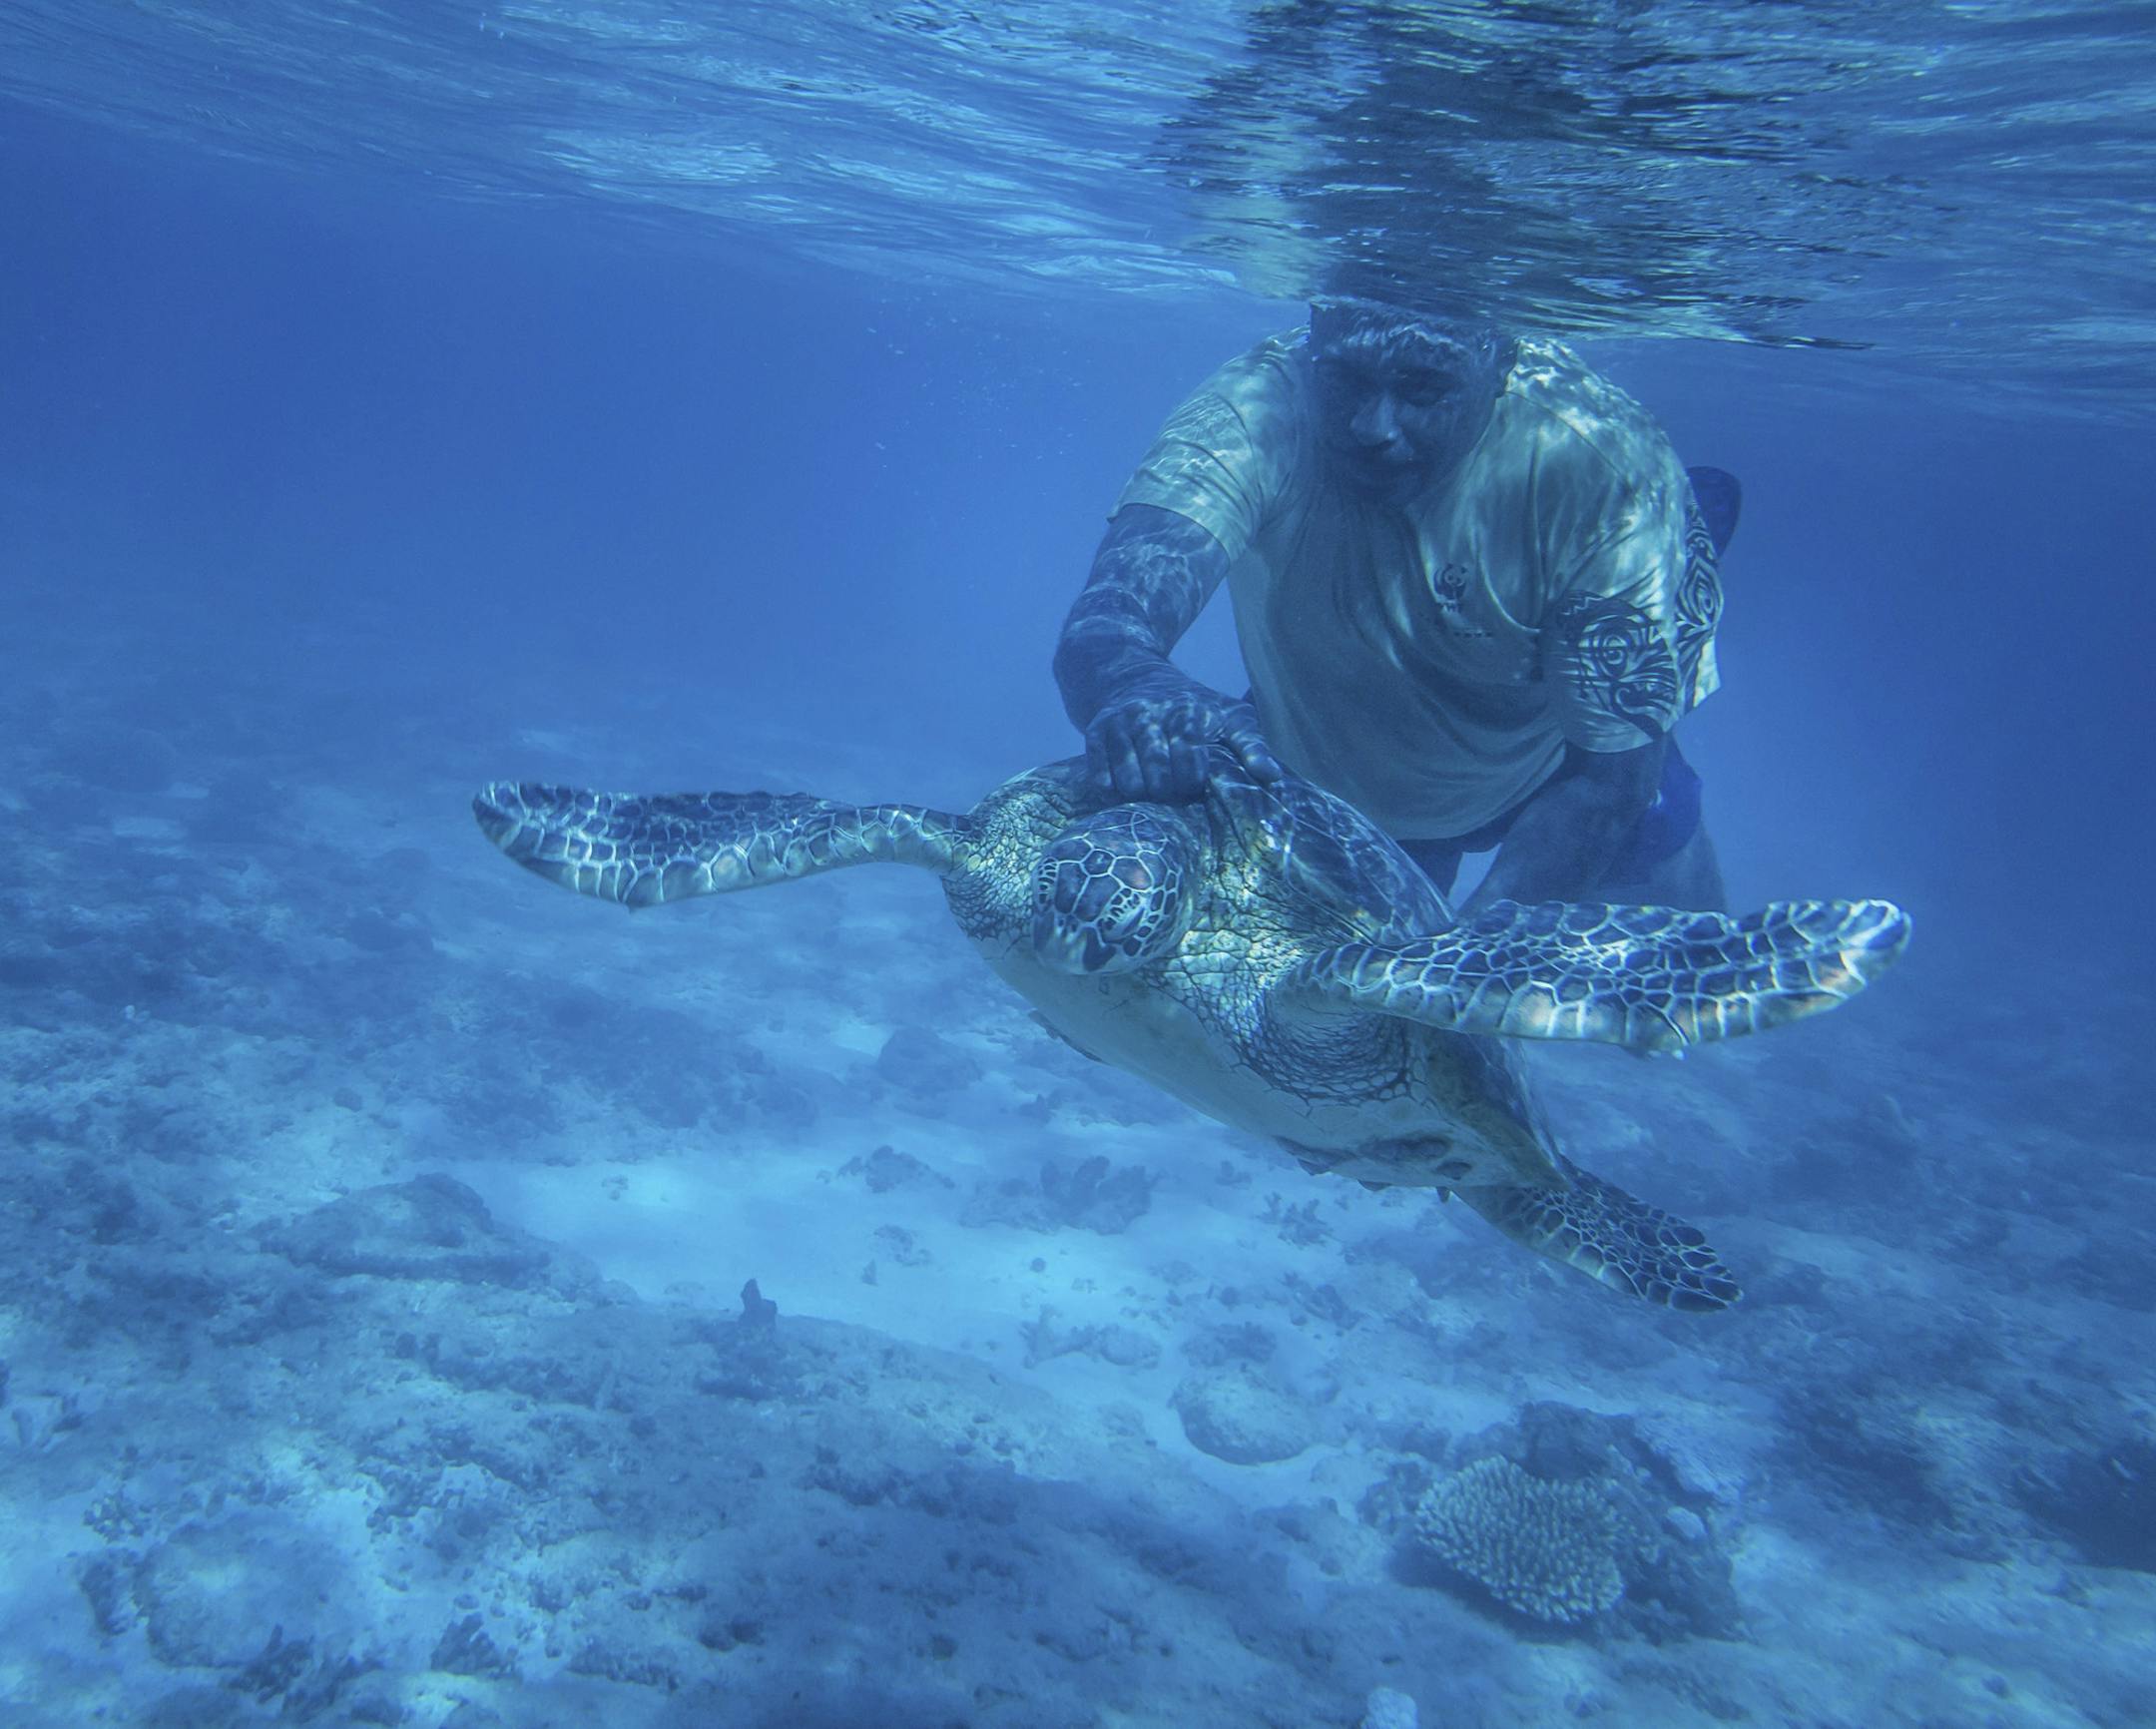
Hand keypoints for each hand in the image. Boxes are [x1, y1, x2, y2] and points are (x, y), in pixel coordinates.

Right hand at [1082, 673, 1283, 801]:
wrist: (1130, 672)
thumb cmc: (1193, 704)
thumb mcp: (1230, 716)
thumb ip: (1252, 746)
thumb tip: (1273, 777)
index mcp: (1188, 714)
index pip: (1191, 767)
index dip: (1194, 784)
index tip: (1196, 783)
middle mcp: (1151, 715)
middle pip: (1159, 780)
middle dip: (1169, 793)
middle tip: (1173, 790)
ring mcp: (1120, 724)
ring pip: (1129, 782)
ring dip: (1142, 796)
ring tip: (1152, 789)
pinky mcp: (1095, 732)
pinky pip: (1100, 778)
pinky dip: (1113, 790)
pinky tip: (1126, 785)